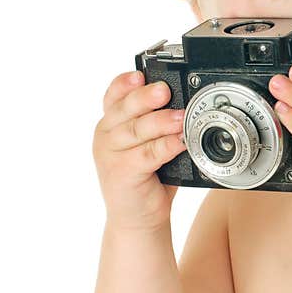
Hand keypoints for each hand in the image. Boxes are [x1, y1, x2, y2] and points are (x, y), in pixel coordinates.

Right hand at [92, 71, 186, 231]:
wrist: (137, 217)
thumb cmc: (147, 175)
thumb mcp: (148, 143)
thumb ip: (156, 122)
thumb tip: (185, 103)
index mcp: (112, 122)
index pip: (114, 94)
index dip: (126, 82)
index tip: (140, 75)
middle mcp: (106, 134)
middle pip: (125, 108)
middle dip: (146, 98)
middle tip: (165, 91)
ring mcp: (110, 154)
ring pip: (137, 130)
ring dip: (161, 121)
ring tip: (181, 117)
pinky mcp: (121, 172)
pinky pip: (147, 154)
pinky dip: (166, 146)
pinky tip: (180, 141)